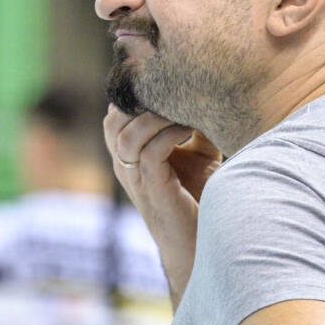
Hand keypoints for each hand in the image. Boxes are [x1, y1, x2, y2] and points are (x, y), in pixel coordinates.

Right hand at [104, 106, 221, 300]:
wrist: (198, 246)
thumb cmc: (196, 199)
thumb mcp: (198, 156)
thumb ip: (195, 127)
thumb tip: (211, 95)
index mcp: (129, 154)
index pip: (116, 113)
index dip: (134, 93)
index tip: (165, 79)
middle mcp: (125, 165)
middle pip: (113, 119)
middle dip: (140, 99)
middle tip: (171, 89)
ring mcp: (135, 179)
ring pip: (126, 134)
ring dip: (155, 115)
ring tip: (182, 107)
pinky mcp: (152, 191)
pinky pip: (148, 152)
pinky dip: (169, 134)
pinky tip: (189, 128)